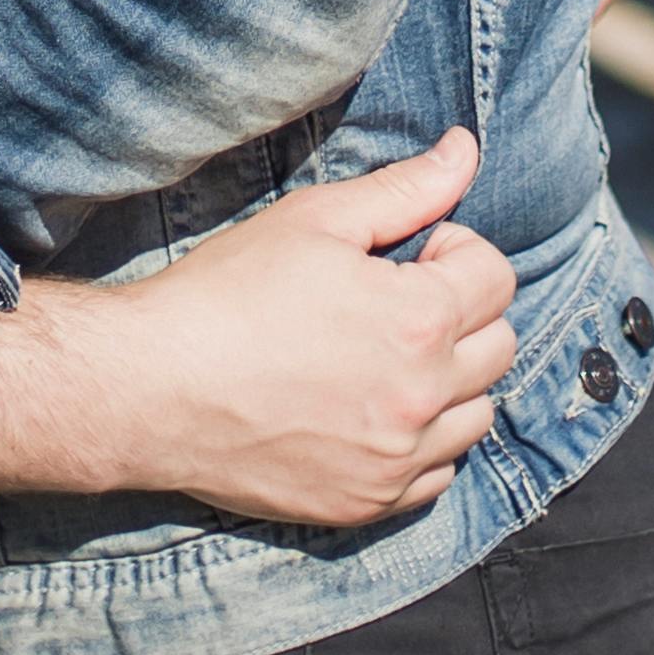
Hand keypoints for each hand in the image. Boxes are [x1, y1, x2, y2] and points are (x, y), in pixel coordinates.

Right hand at [44, 129, 516, 528]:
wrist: (153, 389)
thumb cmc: (228, 294)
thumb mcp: (316, 220)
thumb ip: (407, 188)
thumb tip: (466, 149)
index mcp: (418, 322)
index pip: (497, 277)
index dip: (454, 250)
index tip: (407, 255)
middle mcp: (422, 398)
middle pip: (500, 346)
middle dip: (462, 313)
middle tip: (395, 302)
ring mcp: (397, 461)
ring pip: (478, 414)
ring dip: (452, 380)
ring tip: (386, 357)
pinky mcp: (367, 505)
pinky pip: (438, 475)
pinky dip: (424, 443)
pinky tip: (372, 411)